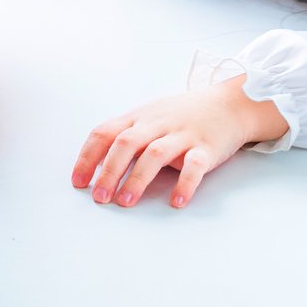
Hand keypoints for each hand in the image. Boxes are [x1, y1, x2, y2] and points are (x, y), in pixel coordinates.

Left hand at [71, 76, 288, 208]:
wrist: (229, 104)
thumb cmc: (181, 115)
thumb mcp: (149, 118)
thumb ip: (125, 137)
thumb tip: (97, 167)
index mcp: (138, 117)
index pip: (105, 133)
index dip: (88, 157)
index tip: (78, 181)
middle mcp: (157, 124)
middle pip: (127, 144)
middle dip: (109, 171)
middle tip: (99, 197)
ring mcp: (182, 135)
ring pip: (155, 154)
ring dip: (138, 179)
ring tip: (125, 202)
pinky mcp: (207, 148)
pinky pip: (195, 166)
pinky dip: (184, 183)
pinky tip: (176, 201)